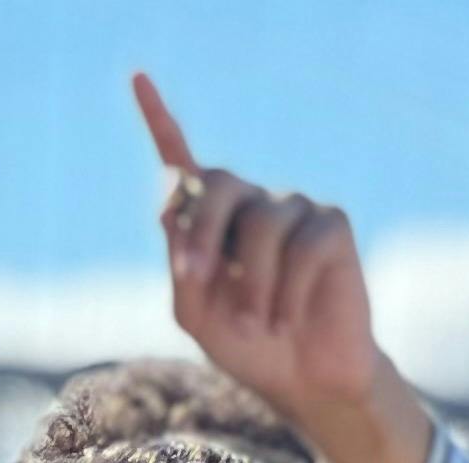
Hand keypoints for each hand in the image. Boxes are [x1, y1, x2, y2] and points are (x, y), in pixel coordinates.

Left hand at [132, 73, 427, 462]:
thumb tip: (174, 210)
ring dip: (250, 283)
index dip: (160, 121)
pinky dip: (286, 290)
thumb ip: (182, 264)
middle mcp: (251, 204)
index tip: (137, 77)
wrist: (302, 378)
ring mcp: (294, 208)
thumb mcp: (197, 312)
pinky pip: (301, 247)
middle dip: (200, 232)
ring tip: (259, 321)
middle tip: (196, 280)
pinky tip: (288, 316)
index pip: (183, 165)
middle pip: (215, 184)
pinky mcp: (332, 225)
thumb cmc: (248, 345)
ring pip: (259, 223)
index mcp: (210, 222)